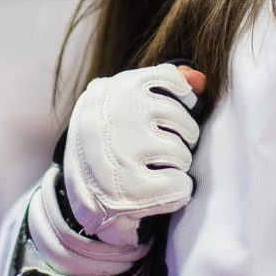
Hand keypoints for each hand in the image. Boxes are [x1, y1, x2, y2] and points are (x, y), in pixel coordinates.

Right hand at [62, 64, 204, 246]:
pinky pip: (180, 185)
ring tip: (157, 170)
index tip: (169, 115)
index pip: (168, 78)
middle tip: (160, 150)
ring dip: (176, 166)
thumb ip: (163, 88)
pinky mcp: (130, 191)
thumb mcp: (123, 107)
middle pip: (181, 119)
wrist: (75, 197)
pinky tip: (161, 189)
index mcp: (110, 90)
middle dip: (180, 138)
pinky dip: (177, 190)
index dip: (180, 97)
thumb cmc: (108, 145)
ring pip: (181, 153)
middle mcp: (115, 117)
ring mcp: (122, 153)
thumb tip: (201, 79)